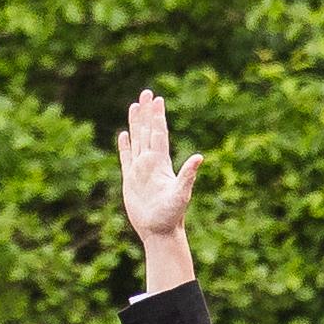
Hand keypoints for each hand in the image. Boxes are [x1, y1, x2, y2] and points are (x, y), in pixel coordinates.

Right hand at [117, 91, 199, 265]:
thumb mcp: (181, 193)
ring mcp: (141, 170)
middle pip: (148, 131)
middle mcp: (152, 162)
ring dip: (136, 123)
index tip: (157, 99)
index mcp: (161, 163)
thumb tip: (199, 157)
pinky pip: (126, 157)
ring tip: (134, 106)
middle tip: (146, 93)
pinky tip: (124, 135)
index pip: (158, 134)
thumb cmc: (172, 215)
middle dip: (146, 112)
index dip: (157, 117)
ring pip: (137, 140)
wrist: (159, 231)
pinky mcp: (131, 179)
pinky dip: (125, 145)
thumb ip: (188, 175)